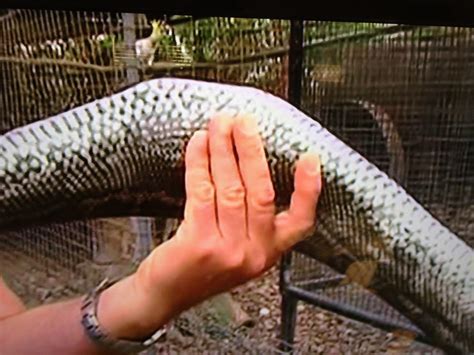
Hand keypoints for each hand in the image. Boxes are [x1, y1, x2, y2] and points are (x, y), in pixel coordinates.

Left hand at [99, 114, 321, 339]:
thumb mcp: (238, 248)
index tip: (310, 158)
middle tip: (243, 120)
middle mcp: (254, 253)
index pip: (300, 221)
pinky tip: (198, 144)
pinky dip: (200, 163)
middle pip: (260, 191)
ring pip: (230, 187)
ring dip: (223, 150)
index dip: (308, 189)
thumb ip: (249, 218)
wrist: (166, 293)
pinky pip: (202, 192)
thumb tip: (247, 161)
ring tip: (219, 124)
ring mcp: (228, 251)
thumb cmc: (201, 264)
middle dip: (252, 150)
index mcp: (269, 252)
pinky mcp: (200, 245)